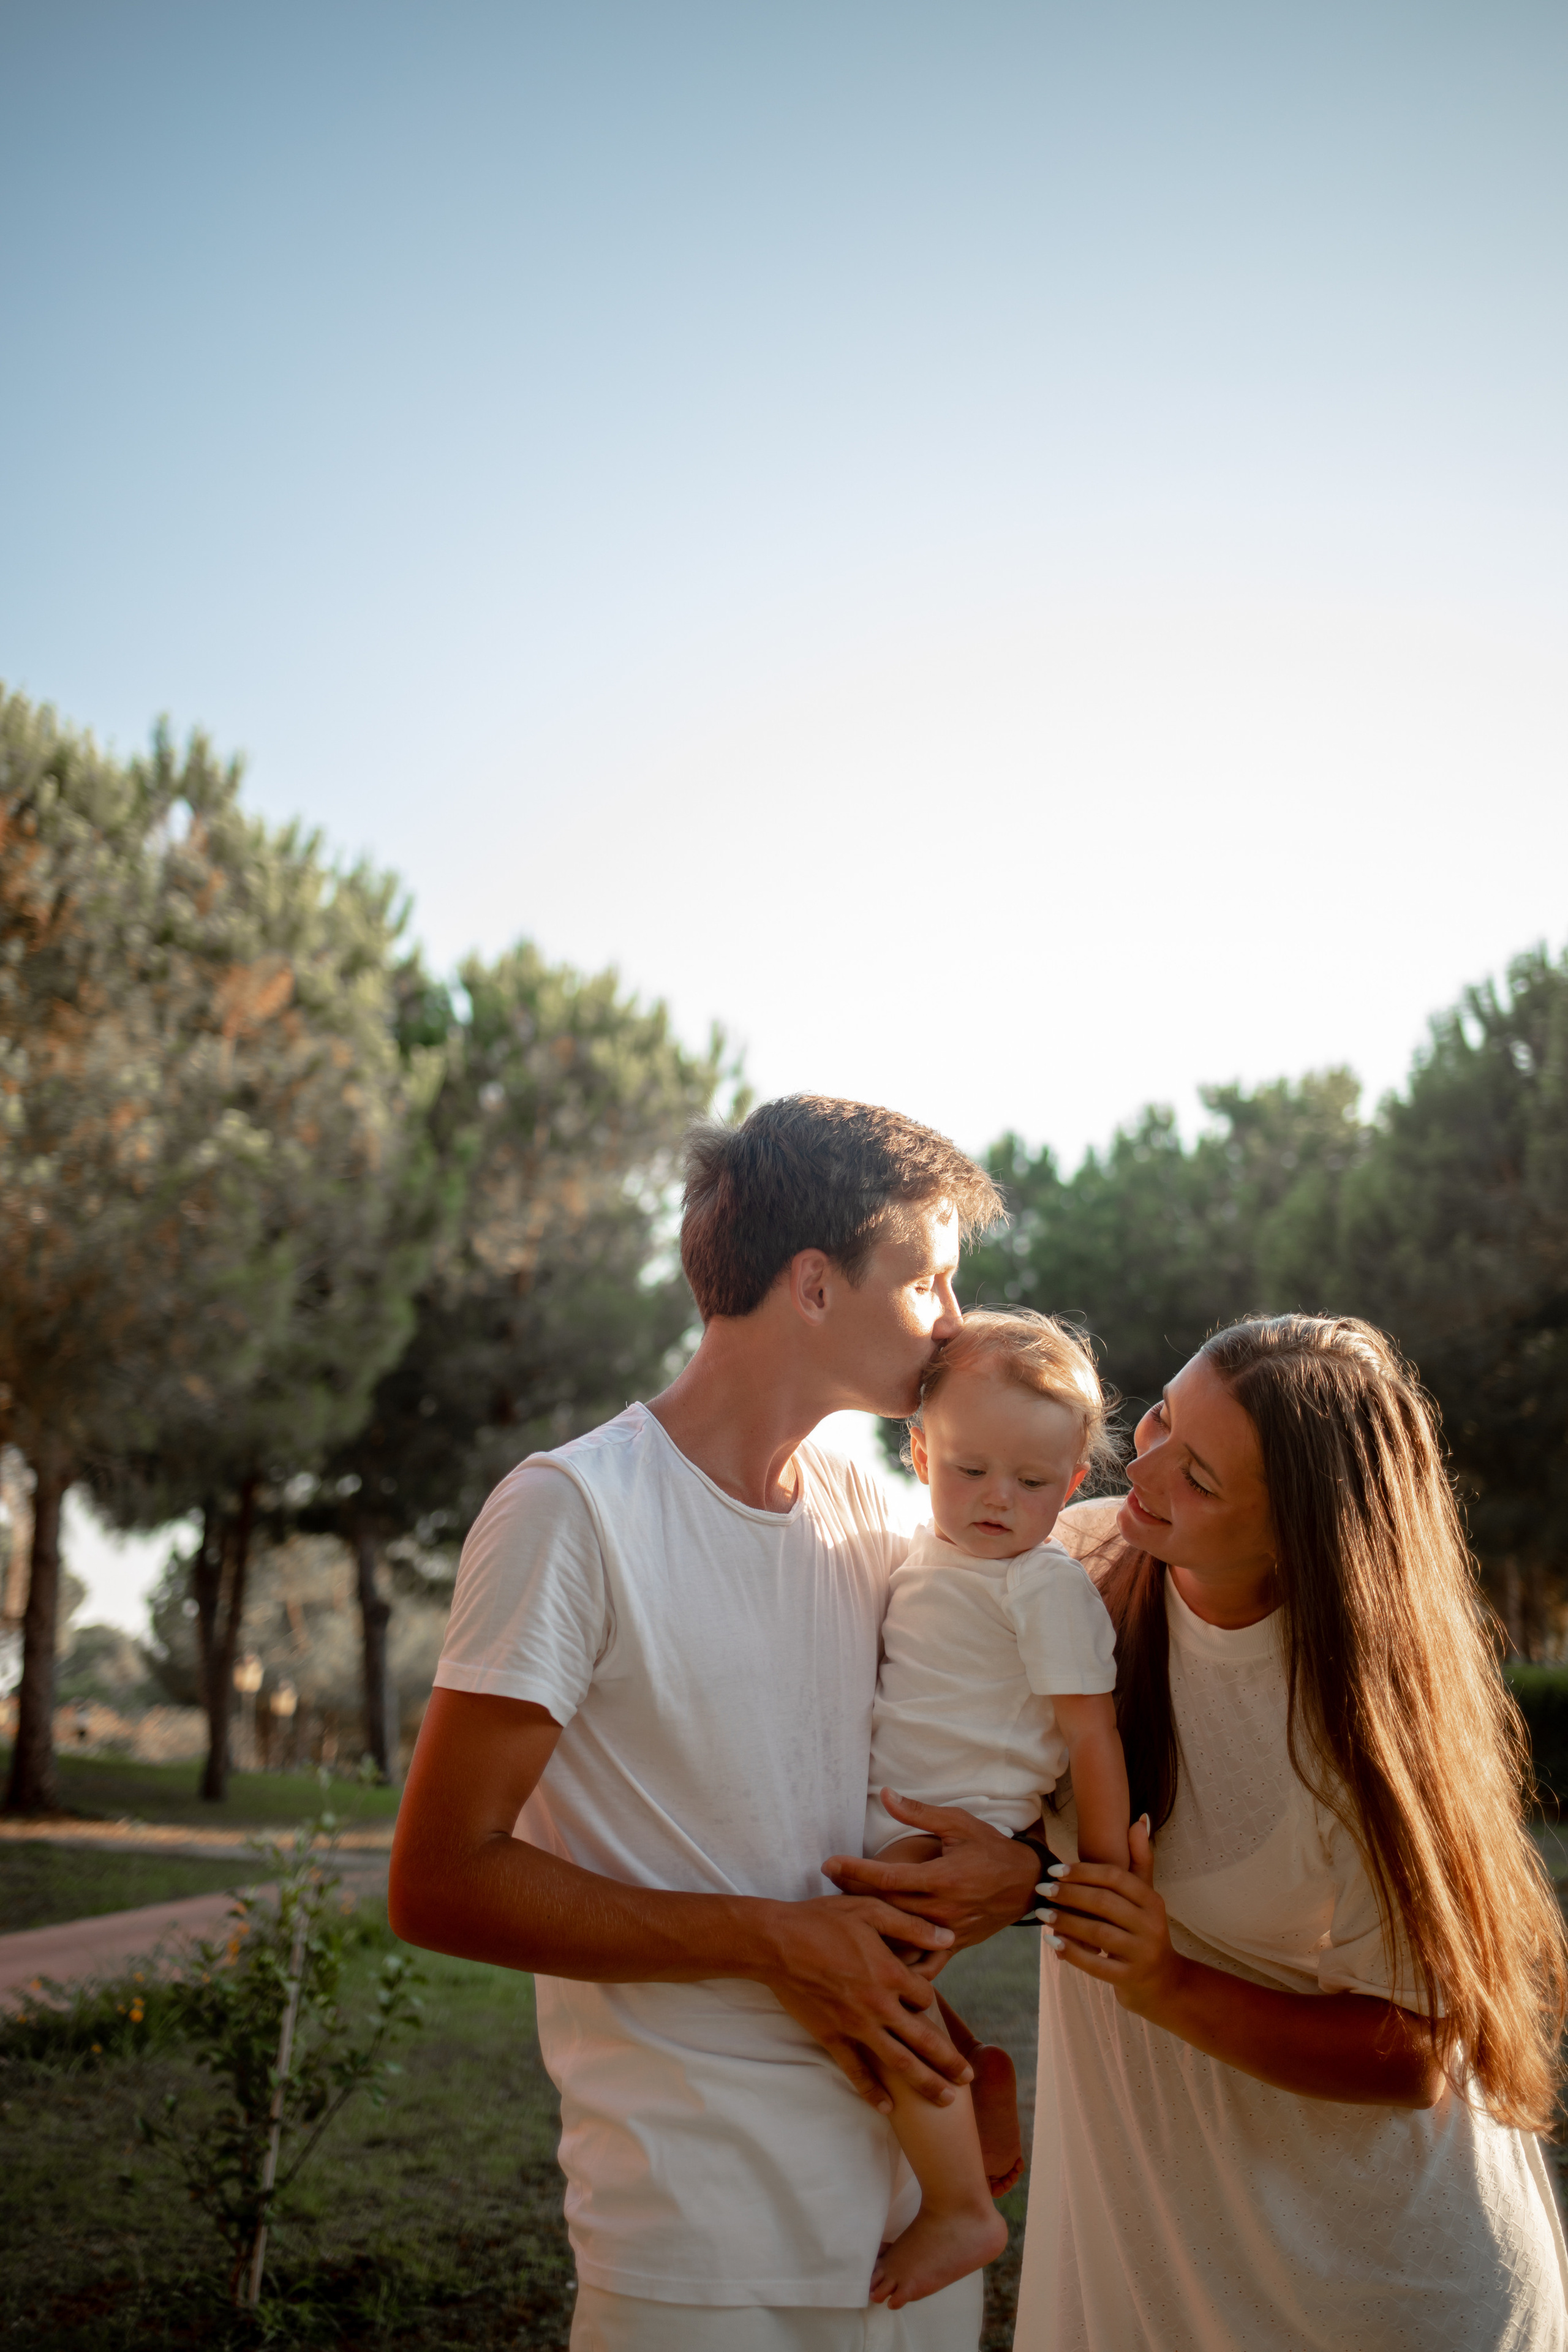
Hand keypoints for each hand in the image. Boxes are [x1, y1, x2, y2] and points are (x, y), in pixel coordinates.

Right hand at [759, 1893, 973, 2112]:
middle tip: (967, 2080)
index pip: (926, 1997)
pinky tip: (887, 2107)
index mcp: (890, 1974)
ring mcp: (855, 2025)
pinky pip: (856, 2071)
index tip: (924, 1998)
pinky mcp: (831, 2037)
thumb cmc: (822, 1921)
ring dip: (924, 2082)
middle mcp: (878, 2005)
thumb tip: (948, 1938)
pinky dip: (872, 2091)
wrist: (775, 1943)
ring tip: (945, 2101)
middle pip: (923, 2040)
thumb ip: (911, 1926)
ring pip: (898, 2062)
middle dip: (948, 2062)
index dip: (929, 1998)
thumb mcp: (870, 1910)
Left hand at [822, 1790, 1039, 1962]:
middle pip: (886, 1907)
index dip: (855, 1871)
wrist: (1027, 1882)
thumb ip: (918, 1813)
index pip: (888, 1877)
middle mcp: (942, 1909)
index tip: (829, 1863)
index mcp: (942, 1877)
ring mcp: (948, 1931)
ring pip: (900, 1935)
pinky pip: (923, 1960)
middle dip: (853, 1894)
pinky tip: (877, 1959)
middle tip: (827, 1881)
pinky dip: (901, 1962)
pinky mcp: (954, 1945)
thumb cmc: (991, 1847)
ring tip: (842, 1913)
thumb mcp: (958, 1823)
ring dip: (870, 1925)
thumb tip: (884, 1795)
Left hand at [1038, 1815, 1184, 2018]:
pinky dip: (1072, 1953)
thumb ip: (1141, 1858)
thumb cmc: (1145, 1931)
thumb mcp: (1147, 1896)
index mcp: (1153, 1900)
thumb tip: (1140, 1817)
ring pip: (1098, 1933)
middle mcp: (1151, 1925)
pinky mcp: (1129, 1978)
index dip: (1083, 1871)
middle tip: (1042, 1889)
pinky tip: (1052, 1943)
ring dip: (1065, 1922)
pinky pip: (1096, 1965)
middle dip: (1069, 1894)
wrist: (1163, 1983)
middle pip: (1104, 1903)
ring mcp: (1141, 1953)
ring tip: (1041, 1914)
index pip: (1115, 1878)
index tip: (1054, 1869)